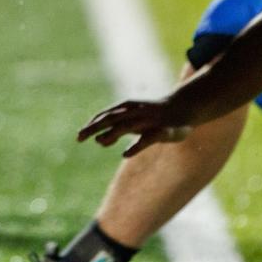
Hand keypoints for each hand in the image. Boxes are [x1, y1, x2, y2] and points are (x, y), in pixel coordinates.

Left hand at [78, 98, 192, 156]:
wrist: (182, 108)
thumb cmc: (152, 116)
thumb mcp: (132, 123)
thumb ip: (115, 131)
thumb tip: (97, 140)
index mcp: (126, 107)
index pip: (105, 116)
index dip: (92, 125)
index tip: (79, 137)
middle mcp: (135, 111)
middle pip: (111, 119)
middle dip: (95, 127)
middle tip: (79, 137)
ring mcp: (148, 120)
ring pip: (127, 126)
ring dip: (111, 133)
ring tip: (98, 142)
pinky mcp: (161, 130)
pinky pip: (146, 139)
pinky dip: (135, 145)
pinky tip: (124, 154)